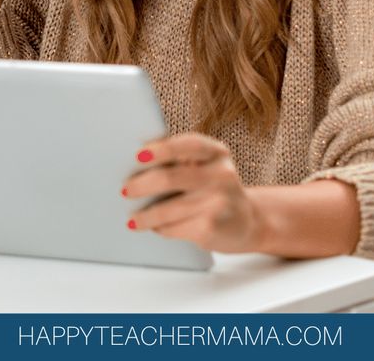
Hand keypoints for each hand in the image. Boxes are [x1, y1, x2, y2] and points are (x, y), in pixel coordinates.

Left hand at [122, 132, 262, 252]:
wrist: (248, 222)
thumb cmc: (215, 189)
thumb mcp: (208, 167)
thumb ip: (181, 160)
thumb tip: (137, 162)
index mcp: (217, 152)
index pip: (187, 144)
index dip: (161, 149)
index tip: (138, 154)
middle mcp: (221, 174)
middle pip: (171, 177)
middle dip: (142, 185)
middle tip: (125, 190)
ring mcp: (218, 201)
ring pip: (168, 208)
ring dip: (145, 215)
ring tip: (132, 219)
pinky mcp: (211, 227)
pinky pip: (174, 228)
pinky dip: (161, 228)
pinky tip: (155, 228)